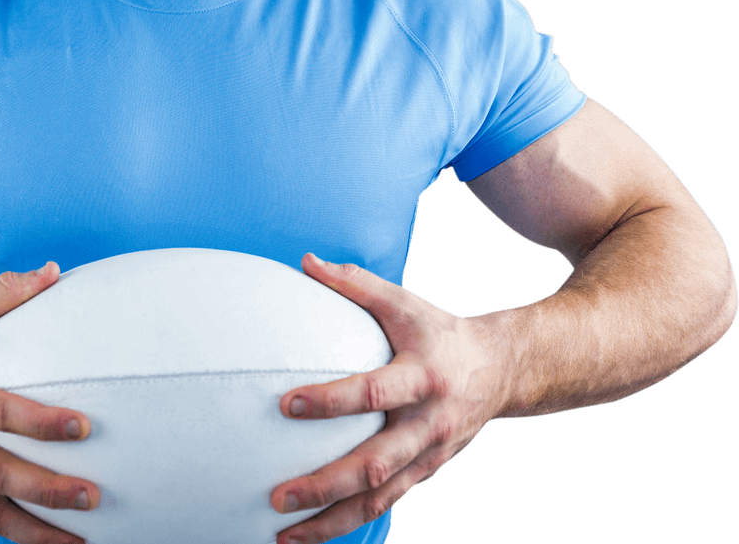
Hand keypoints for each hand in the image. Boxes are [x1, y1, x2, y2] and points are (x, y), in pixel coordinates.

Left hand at [270, 253, 506, 543]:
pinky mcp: (424, 474)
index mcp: (422, 377)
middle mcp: (428, 424)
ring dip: (331, 520)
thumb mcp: (403, 302)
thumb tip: (305, 261)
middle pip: (375, 463)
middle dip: (324, 483)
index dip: (331, 401)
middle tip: (277, 494)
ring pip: (379, 497)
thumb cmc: (438, 331)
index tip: (286, 405)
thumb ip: (354, 283)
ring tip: (283, 533)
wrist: (501, 371)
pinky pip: (385, 505)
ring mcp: (429, 456)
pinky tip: (311, 535)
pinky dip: (349, 524)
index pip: (373, 393)